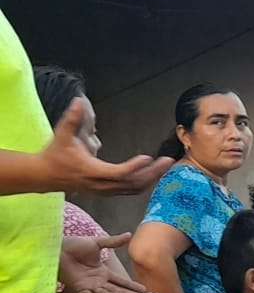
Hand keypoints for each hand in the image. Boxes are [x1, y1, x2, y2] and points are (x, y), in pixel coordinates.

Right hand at [39, 103, 172, 194]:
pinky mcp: (107, 191)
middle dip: (153, 172)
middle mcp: (101, 184)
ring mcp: (105, 190)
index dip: (134, 167)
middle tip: (168, 160)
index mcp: (93, 172)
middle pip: (133, 183)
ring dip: (152, 178)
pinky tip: (155, 173)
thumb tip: (78, 101)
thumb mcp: (61, 134)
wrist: (46, 176)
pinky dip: (145, 183)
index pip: (119, 173)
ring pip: (134, 189)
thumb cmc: (55, 154)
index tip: (147, 157)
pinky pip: (131, 190)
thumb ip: (72, 118)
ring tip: (166, 166)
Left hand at [58, 233, 148, 292]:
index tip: (144, 290)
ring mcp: (89, 286)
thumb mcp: (97, 243)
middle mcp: (98, 282)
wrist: (57, 248)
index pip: (120, 281)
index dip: (132, 286)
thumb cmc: (74, 245)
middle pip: (117, 291)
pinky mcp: (78, 288)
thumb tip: (129, 234)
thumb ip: (113, 242)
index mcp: (103, 272)